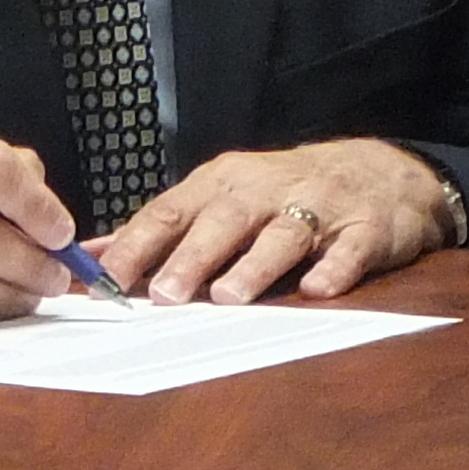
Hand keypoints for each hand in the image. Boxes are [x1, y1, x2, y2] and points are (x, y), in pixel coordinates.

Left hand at [95, 139, 452, 304]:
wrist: (377, 172)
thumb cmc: (283, 193)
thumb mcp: (218, 198)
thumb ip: (159, 230)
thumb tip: (90, 255)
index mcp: (222, 184)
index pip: (171, 212)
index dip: (138, 245)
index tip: (107, 279)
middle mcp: (265, 191)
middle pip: (223, 221)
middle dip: (192, 257)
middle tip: (164, 294)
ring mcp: (318, 207)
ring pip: (283, 234)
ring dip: (255, 265)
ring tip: (228, 297)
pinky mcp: (364, 228)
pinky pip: (349, 249)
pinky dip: (334, 268)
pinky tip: (318, 289)